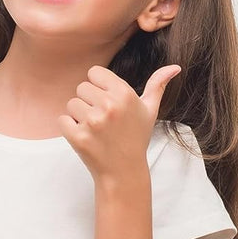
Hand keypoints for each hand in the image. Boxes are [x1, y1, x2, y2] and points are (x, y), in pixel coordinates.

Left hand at [58, 64, 181, 179]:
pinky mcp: (78, 136)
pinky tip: (85, 137)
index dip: (98, 86)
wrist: (124, 171)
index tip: (106, 101)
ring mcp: (92, 122)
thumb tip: (175, 67)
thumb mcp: (149, 111)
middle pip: (81, 87)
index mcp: (124, 94)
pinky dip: (69, 128)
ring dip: (78, 116)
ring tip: (94, 129)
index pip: (94, 72)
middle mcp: (109, 106)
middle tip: (101, 119)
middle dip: (88, 101)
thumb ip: (158, 85)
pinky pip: (62, 120)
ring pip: (71, 104)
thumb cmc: (136, 138)